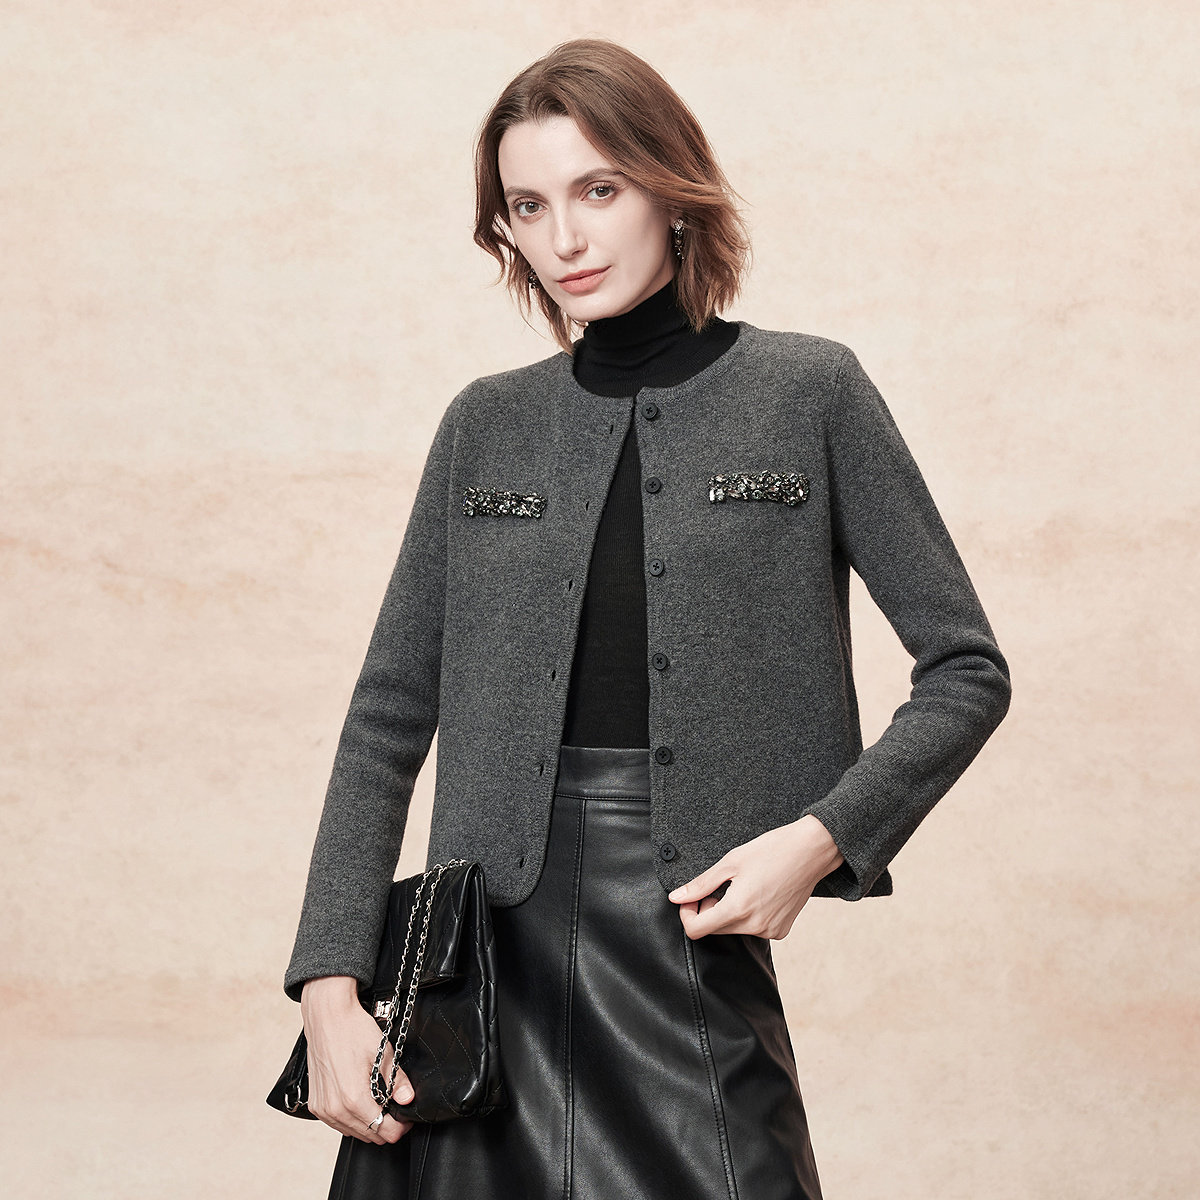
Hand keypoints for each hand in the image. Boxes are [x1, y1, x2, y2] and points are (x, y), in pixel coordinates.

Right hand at [300, 976, 416, 1143]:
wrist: (327, 1016)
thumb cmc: (353, 1030)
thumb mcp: (383, 1052)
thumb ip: (396, 1081)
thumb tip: (407, 1099)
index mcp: (354, 1098)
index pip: (383, 1132)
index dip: (400, 1127)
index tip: (406, 1118)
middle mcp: (335, 1109)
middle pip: (369, 1135)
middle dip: (386, 1125)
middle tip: (395, 1107)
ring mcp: (323, 1109)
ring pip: (353, 1132)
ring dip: (368, 1123)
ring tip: (378, 1101)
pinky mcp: (315, 1105)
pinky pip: (337, 1124)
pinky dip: (351, 1118)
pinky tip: (360, 1100)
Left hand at [665, 816, 844, 940]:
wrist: (811, 851)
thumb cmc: (772, 850)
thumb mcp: (730, 862)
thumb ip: (701, 884)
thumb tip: (676, 898)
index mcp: (738, 909)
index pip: (696, 930)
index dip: (687, 914)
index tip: (692, 898)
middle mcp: (754, 926)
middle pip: (714, 930)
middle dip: (707, 911)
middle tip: (717, 887)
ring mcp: (770, 931)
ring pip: (734, 930)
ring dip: (728, 913)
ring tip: (740, 887)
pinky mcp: (781, 930)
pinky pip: (753, 929)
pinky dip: (747, 916)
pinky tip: (758, 894)